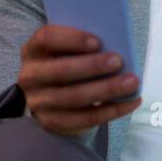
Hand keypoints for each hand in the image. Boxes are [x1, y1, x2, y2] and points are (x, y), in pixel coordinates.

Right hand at [17, 25, 141, 135]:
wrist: (56, 97)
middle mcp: (30, 76)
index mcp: (33, 50)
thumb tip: (116, 44)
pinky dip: (111, 110)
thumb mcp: (69, 50)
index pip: (46, 38)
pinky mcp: (52, 122)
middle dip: (92, 66)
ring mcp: (38, 102)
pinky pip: (85, 118)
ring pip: (74, 98)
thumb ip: (85, 45)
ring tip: (131, 83)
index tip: (98, 42)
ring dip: (106, 89)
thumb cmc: (69, 63)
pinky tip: (131, 102)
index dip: (72, 39)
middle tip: (119, 62)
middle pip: (60, 71)